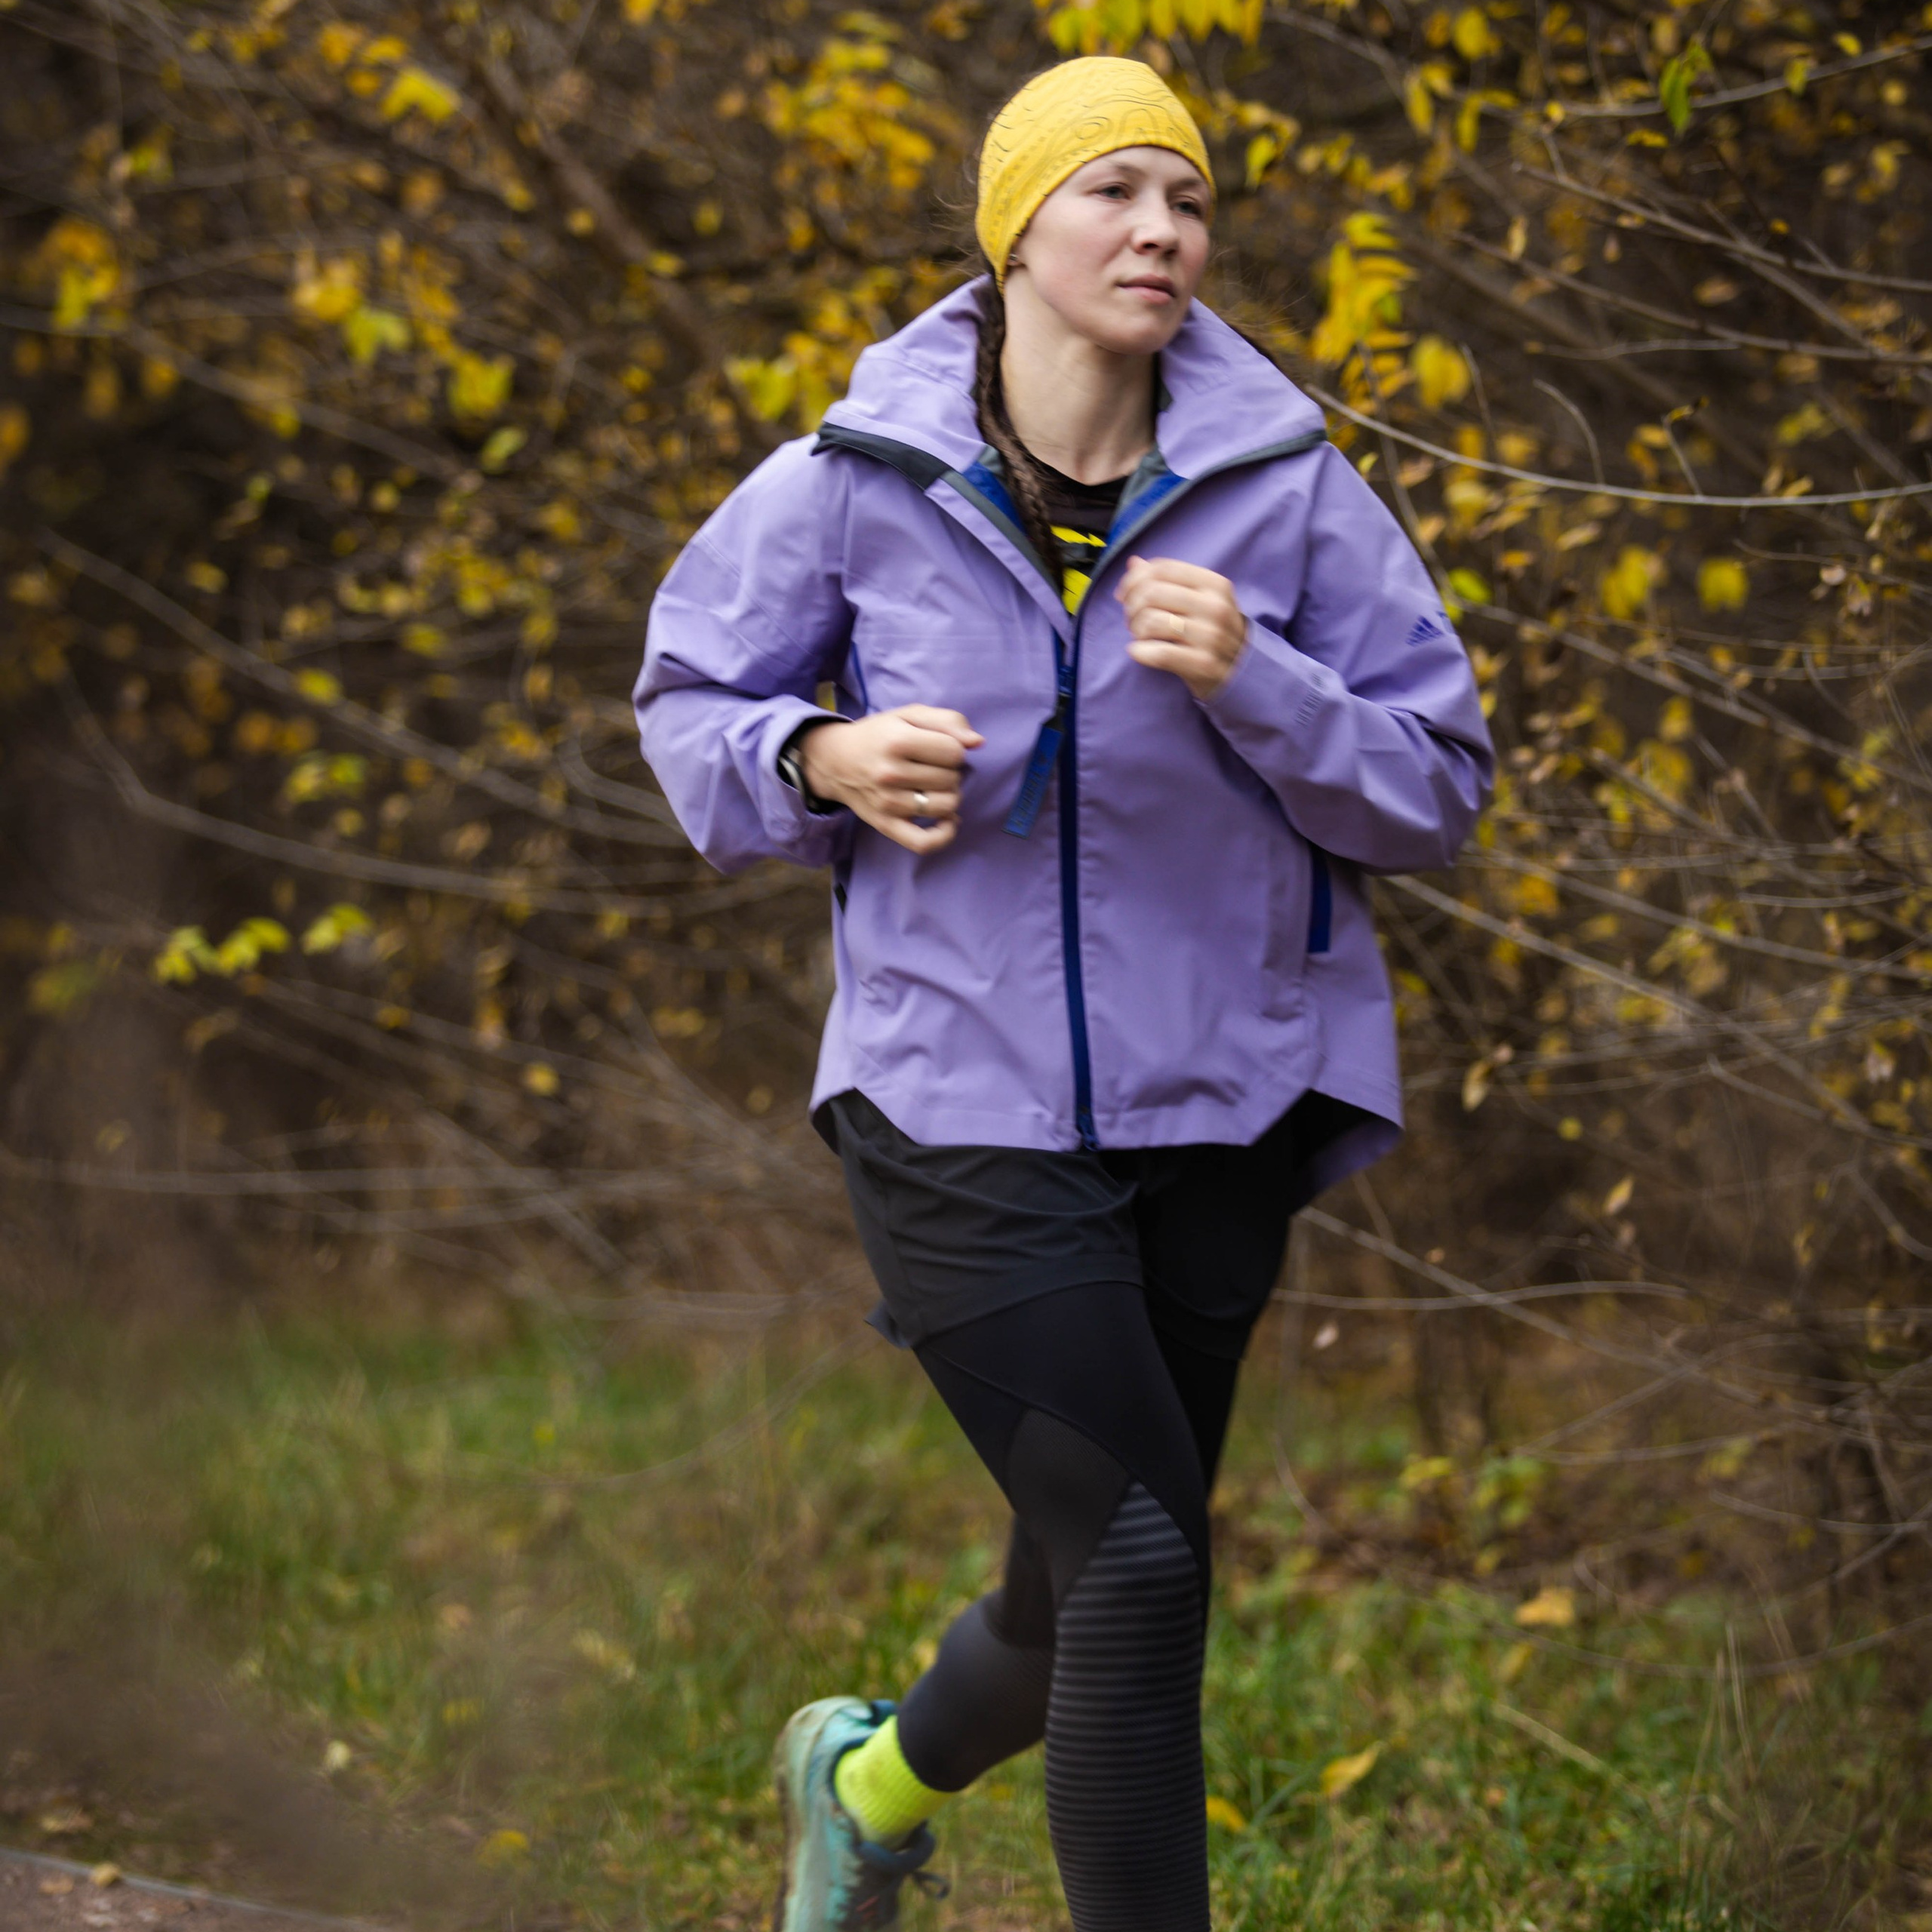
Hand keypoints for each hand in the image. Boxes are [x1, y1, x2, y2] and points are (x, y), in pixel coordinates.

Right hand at [799, 704, 984, 854]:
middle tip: (932, 767)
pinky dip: (944, 834)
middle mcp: (891, 773)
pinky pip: (924, 842)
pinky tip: (948, 820)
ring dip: (949, 796)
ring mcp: (888, 803)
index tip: (939, 747)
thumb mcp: (909, 715)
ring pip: (946, 806)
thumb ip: (947, 721)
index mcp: (897, 741)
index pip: (955, 752)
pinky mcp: (886, 825)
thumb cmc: (878, 735)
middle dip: (950, 771)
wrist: (834, 761)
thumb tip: (978, 743)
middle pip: (952, 779)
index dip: (954, 749)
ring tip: (935, 787)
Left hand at [1116, 555, 1247, 701]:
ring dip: (1135, 630)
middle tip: (1132, 619)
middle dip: (1131, 606)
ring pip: (1151, 622)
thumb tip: (1134, 563)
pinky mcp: (1203, 664)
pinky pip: (1158, 653)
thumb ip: (1168, 579)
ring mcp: (1211, 636)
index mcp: (1214, 584)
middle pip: (1151, 593)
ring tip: (1140, 636)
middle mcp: (1215, 607)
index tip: (1124, 594)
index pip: (1162, 569)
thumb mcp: (1200, 599)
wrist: (1241, 670)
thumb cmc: (1212, 630)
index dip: (1134, 580)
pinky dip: (1140, 652)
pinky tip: (1139, 651)